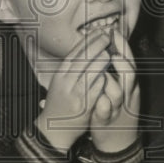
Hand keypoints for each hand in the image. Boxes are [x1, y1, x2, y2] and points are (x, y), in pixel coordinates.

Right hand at [35, 31, 112, 152]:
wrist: (53, 130)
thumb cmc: (59, 104)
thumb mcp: (59, 83)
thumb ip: (71, 69)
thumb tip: (86, 48)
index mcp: (59, 76)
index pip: (73, 53)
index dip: (86, 41)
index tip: (97, 32)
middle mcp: (65, 83)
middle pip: (83, 58)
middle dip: (96, 45)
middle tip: (107, 37)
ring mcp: (75, 94)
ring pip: (91, 71)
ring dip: (102, 60)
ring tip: (110, 52)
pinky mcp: (85, 106)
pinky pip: (98, 88)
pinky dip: (104, 79)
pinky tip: (110, 73)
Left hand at [89, 28, 139, 153]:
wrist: (119, 144)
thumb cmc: (117, 111)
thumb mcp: (122, 90)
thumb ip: (118, 71)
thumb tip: (112, 46)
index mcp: (130, 85)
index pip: (130, 61)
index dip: (123, 47)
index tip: (115, 31)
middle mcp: (127, 95)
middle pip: (129, 75)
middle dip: (121, 62)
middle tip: (112, 51)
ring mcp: (118, 109)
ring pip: (117, 93)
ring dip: (110, 82)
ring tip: (103, 74)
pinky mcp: (106, 121)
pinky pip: (105, 111)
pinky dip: (101, 104)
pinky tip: (97, 99)